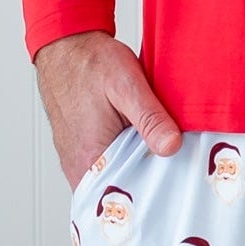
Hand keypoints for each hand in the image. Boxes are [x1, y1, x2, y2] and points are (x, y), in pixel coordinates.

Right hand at [33, 31, 182, 188]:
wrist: (66, 45)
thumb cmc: (90, 63)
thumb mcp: (127, 84)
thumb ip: (150, 118)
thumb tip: (172, 147)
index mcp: (90, 157)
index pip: (122, 200)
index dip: (151, 199)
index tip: (176, 195)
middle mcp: (79, 165)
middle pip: (121, 192)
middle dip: (148, 188)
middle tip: (178, 179)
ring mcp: (77, 159)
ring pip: (115, 179)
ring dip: (138, 172)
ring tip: (164, 163)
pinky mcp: (81, 149)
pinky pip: (108, 166)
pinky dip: (127, 160)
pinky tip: (144, 148)